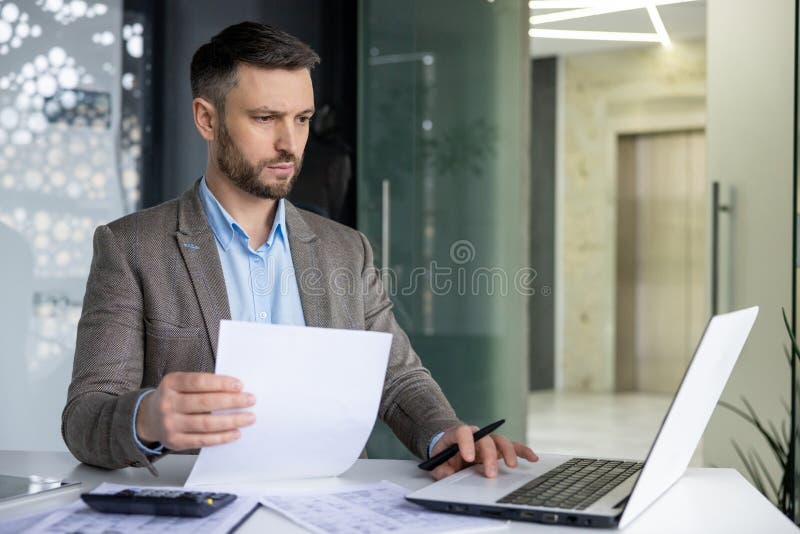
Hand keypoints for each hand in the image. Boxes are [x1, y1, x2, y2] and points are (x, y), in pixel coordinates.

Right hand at [135, 372, 255, 450]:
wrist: (149, 418)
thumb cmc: (174, 397)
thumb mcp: (181, 383)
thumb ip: (203, 385)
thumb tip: (235, 390)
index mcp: (171, 383)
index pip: (199, 382)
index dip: (221, 383)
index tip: (240, 385)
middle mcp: (167, 403)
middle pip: (205, 403)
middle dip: (232, 401)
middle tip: (251, 400)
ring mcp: (169, 424)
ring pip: (206, 423)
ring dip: (232, 421)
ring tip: (249, 418)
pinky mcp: (174, 442)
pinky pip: (202, 440)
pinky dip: (222, 437)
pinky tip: (236, 433)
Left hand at [430, 424, 537, 480]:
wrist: (449, 446)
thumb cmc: (444, 453)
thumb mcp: (436, 462)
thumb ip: (440, 469)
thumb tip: (446, 476)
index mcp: (458, 435)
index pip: (463, 433)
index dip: (467, 443)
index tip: (468, 457)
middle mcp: (476, 435)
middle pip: (485, 439)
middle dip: (489, 456)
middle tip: (491, 473)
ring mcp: (488, 441)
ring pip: (501, 441)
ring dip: (508, 452)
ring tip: (513, 465)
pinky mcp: (498, 449)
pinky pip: (513, 447)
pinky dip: (523, 451)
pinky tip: (533, 458)